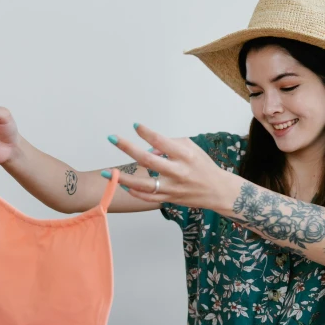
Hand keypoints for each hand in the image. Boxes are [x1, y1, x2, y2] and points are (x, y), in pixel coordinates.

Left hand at [107, 123, 222, 208]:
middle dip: (128, 148)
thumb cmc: (203, 166)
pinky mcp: (169, 199)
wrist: (217, 191)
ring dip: (123, 178)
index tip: (135, 126)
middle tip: (112, 138)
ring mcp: (172, 188)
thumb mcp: (191, 148)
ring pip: (143, 184)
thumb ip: (169, 144)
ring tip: (107, 172)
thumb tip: (149, 148)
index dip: (146, 133)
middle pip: (148, 160)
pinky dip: (133, 191)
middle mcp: (178, 172)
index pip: (162, 141)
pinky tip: (122, 183)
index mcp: (185, 155)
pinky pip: (147, 197)